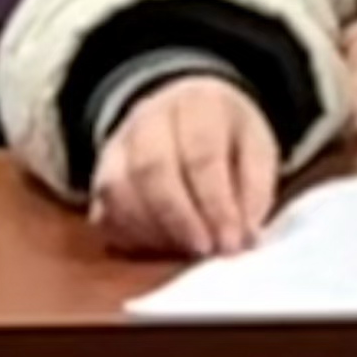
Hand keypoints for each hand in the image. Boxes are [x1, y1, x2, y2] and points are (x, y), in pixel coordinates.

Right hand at [85, 74, 284, 257]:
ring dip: (155, 233)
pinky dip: (131, 238)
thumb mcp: (257, 147)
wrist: (185, 113)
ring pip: (121, 193)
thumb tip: (244, 238)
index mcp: (198, 103)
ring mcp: (116, 146)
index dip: (216, 204)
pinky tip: (160, 249)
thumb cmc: (226, 135)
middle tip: (207, 250)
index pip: (202, 154)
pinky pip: (104, 213)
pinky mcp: (99, 177)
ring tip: (187, 252)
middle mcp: (149, 118)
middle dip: (181, 220)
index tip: (230, 242)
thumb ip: (254, 190)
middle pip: (153, 170)